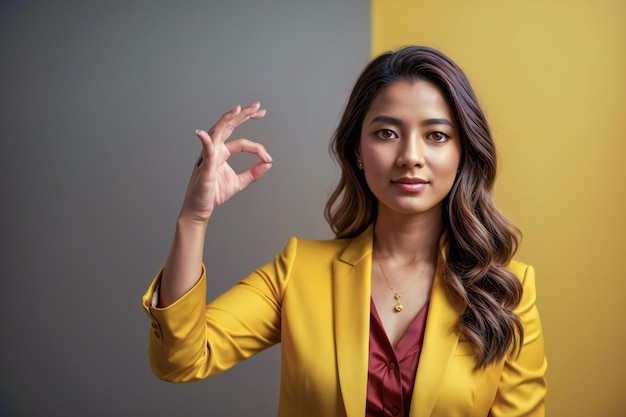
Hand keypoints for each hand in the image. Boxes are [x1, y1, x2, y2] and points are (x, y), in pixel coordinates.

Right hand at [179, 102, 272, 222]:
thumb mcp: (239, 183)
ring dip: (227, 119)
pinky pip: (205, 152)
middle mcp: (214, 150)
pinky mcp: (205, 167)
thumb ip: (253, 173)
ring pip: (217, 132)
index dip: (258, 148)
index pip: (242, 142)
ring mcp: (208, 156)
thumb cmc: (213, 194)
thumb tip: (269, 163)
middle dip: (243, 114)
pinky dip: (205, 141)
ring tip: (237, 109)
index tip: (268, 158)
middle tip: (258, 105)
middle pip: (228, 126)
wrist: (199, 209)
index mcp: (222, 152)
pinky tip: (203, 133)